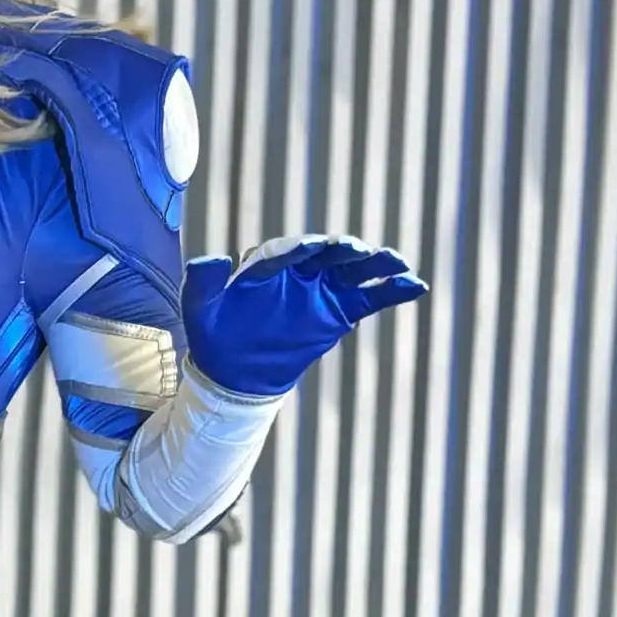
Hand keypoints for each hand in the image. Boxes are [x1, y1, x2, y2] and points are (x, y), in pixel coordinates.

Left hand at [182, 234, 426, 398]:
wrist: (236, 370)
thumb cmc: (215, 333)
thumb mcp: (200, 309)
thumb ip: (203, 282)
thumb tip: (211, 259)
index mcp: (264, 265)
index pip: (283, 252)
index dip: (297, 248)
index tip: (312, 246)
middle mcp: (298, 269)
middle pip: (325, 254)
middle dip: (341, 250)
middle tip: (356, 249)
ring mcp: (321, 288)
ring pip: (353, 271)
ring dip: (376, 265)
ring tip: (397, 262)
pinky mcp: (339, 311)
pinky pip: (370, 299)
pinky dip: (392, 292)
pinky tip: (416, 286)